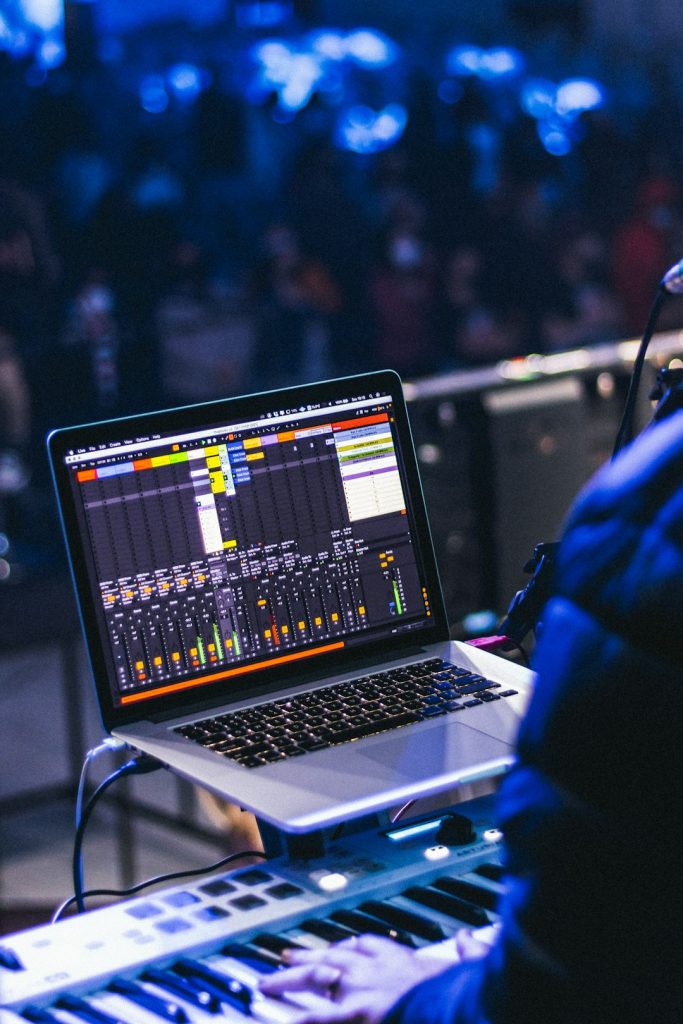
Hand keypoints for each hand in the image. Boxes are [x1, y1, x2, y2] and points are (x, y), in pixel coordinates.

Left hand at [259, 934, 452, 1023]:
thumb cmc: (459, 991)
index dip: (349, 946)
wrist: (453, 1007)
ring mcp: (359, 989)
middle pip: (333, 954)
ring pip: (315, 975)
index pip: (368, 944)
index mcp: (402, 958)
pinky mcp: (352, 1013)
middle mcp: (375, 968)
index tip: (339, 947)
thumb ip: (469, 952)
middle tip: (286, 957)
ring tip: (268, 982)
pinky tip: (272, 1018)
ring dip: (289, 978)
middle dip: (308, 955)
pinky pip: (314, 1016)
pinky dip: (296, 1016)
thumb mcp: (468, 969)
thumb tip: (471, 939)